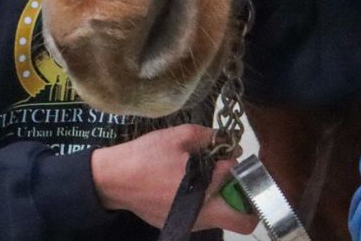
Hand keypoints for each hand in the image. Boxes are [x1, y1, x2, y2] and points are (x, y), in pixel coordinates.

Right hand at [90, 124, 260, 233]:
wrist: (113, 180)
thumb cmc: (147, 156)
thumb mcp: (180, 135)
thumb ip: (209, 137)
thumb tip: (228, 141)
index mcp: (205, 190)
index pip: (238, 178)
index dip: (237, 163)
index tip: (229, 155)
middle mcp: (202, 215)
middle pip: (243, 220)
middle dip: (247, 199)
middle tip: (234, 179)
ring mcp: (190, 224)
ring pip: (224, 220)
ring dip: (225, 201)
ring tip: (210, 179)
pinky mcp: (178, 225)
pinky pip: (204, 219)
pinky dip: (206, 204)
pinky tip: (190, 186)